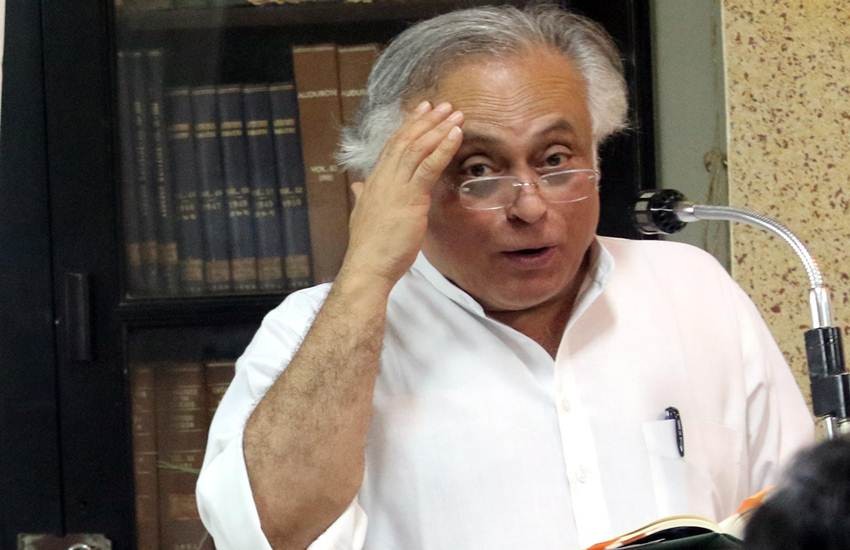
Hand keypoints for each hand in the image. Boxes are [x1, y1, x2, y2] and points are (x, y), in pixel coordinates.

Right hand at [340, 101, 463, 289]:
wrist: (367, 265)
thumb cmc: (368, 247)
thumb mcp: (362, 215)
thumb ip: (362, 197)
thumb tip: (357, 186)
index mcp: (374, 181)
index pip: (392, 145)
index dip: (408, 126)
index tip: (422, 110)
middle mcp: (383, 177)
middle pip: (406, 140)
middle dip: (426, 120)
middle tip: (443, 104)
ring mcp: (396, 186)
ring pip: (418, 148)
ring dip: (438, 128)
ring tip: (455, 114)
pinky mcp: (410, 197)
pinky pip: (429, 166)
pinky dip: (443, 147)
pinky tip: (456, 135)